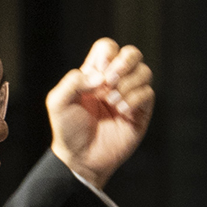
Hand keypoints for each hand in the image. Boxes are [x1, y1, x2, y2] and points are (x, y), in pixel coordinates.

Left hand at [47, 38, 154, 188]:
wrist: (81, 159)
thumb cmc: (68, 130)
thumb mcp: (58, 102)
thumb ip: (73, 81)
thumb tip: (101, 77)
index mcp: (95, 74)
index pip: (108, 47)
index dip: (107, 53)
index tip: (98, 73)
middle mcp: (115, 82)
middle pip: (132, 54)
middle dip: (124, 63)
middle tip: (109, 82)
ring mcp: (130, 97)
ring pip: (145, 72)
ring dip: (128, 83)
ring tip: (112, 102)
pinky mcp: (140, 113)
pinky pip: (148, 94)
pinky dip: (134, 99)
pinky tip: (121, 112)